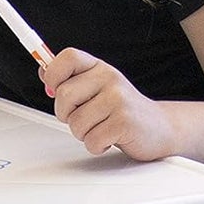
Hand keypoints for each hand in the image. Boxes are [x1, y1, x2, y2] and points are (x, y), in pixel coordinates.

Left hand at [39, 46, 174, 160]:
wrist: (160, 127)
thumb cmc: (123, 110)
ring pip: (75, 123)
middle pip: (64, 96)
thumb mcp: (97, 88)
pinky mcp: (124, 122)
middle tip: (84, 117)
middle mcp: (109, 78)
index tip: (55, 89)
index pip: (67, 57)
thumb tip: (43, 72)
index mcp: (99, 68)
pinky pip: (91, 140)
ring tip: (101, 127)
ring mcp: (118, 99)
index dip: (54, 74)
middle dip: (66, 115)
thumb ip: (71, 80)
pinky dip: (96, 146)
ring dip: (83, 133)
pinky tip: (110, 138)